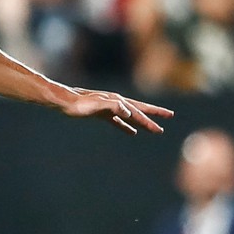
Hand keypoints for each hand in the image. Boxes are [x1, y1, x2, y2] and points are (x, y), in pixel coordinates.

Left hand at [55, 86, 172, 134]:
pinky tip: (132, 132)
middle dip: (152, 118)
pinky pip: (118, 122)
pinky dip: (126, 126)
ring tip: (153, 129)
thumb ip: (114, 107)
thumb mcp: (97, 105)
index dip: (154, 113)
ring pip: (130, 117)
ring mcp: (110, 109)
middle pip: (138, 112)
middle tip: (165, 124)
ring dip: (142, 123)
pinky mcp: (102, 114)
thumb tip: (129, 113)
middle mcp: (116, 103)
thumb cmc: (80, 103)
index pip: (140, 109)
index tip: (169, 116)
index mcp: (118, 101)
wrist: (65, 102)